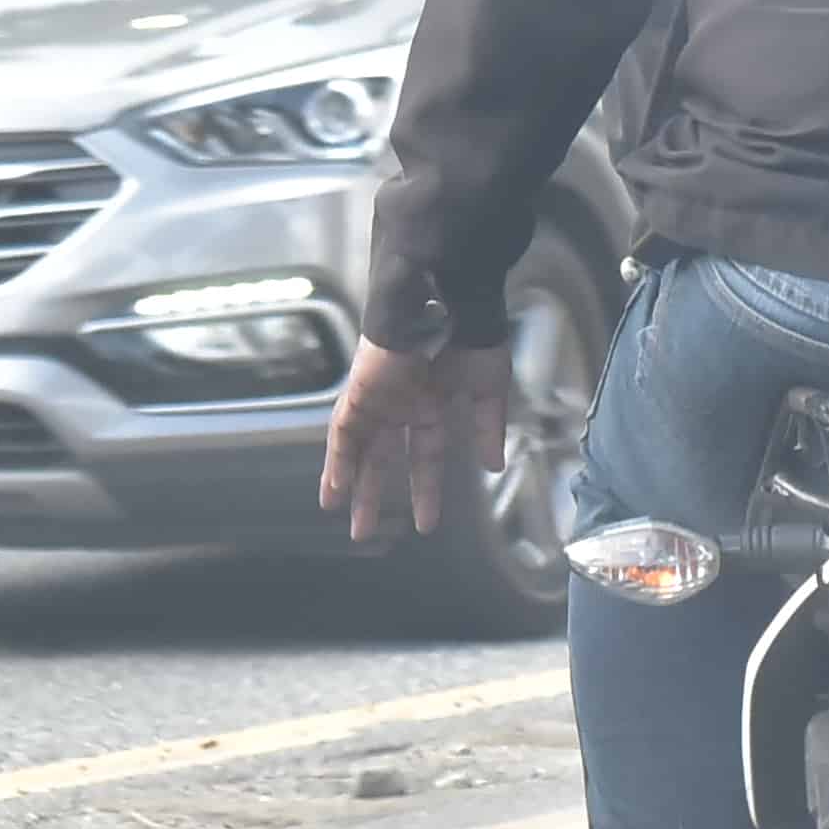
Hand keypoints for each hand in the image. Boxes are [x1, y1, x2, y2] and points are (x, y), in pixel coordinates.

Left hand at [315, 338, 514, 538]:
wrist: (450, 296)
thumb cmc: (474, 332)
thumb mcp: (490, 387)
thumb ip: (489, 428)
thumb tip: (493, 466)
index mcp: (433, 403)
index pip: (425, 455)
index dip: (424, 490)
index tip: (426, 523)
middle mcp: (402, 403)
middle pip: (382, 458)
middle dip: (373, 494)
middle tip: (364, 532)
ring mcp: (380, 396)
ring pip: (358, 446)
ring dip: (348, 481)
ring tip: (339, 513)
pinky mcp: (363, 388)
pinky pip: (344, 430)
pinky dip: (339, 458)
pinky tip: (335, 485)